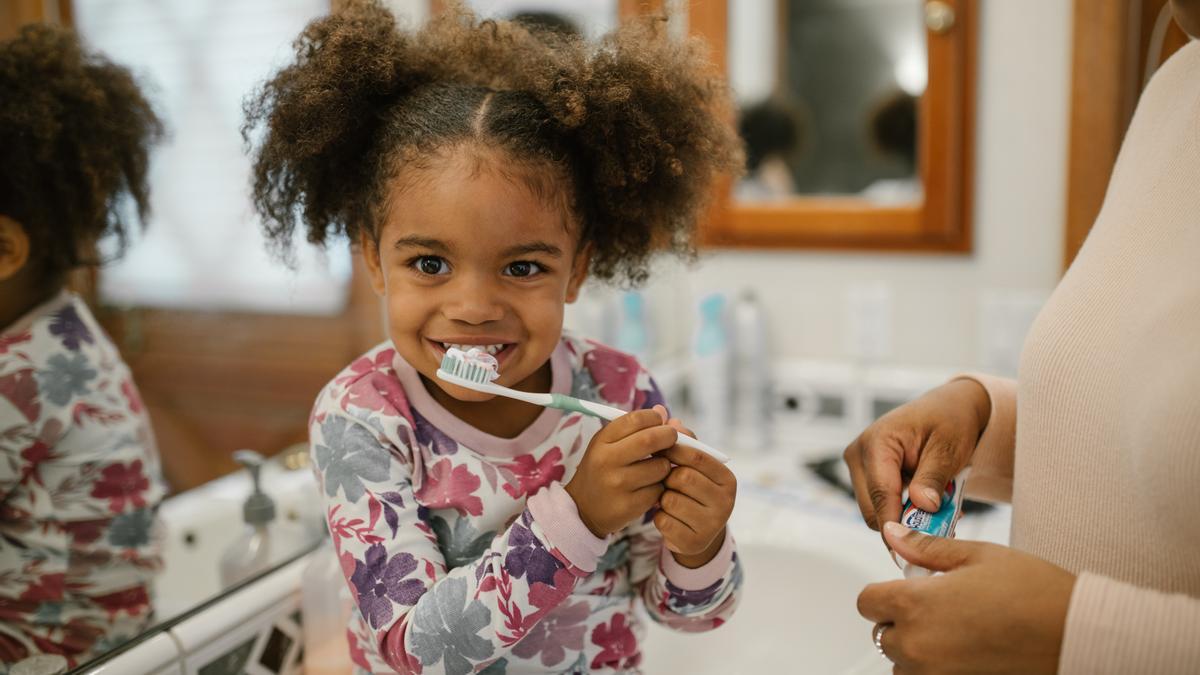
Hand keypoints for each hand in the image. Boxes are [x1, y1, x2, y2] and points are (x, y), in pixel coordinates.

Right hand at [564, 405, 675, 536]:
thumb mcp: (608, 444)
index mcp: (601, 441)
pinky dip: (660, 487)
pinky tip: (650, 487)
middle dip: (669, 436)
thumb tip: (663, 411)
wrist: (583, 509)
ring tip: (656, 467)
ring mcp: (618, 485)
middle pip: (650, 440)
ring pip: (660, 467)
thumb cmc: (602, 470)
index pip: (635, 419)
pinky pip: (659, 490)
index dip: (654, 417)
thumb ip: (634, 427)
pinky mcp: (629, 506)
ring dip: (665, 465)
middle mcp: (607, 461)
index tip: (660, 421)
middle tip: (671, 438)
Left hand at [655, 420, 736, 567]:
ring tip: (665, 498)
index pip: (697, 455)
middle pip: (682, 477)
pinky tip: (666, 516)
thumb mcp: (692, 467)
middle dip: (667, 477)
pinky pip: (663, 521)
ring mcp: (712, 524)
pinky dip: (658, 516)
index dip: (673, 448)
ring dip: (661, 498)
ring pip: (670, 500)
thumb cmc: (692, 491)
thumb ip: (682, 441)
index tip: (657, 447)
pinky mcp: (694, 542)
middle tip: (663, 479)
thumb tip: (667, 416)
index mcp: (728, 479)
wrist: (696, 534)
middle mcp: (726, 502)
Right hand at [843, 379, 990, 530]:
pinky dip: (904, 511)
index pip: (880, 494)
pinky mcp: (867, 474)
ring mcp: (860, 465)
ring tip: (940, 513)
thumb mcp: (948, 449)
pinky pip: (881, 504)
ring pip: (875, 510)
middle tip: (941, 529)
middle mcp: (859, 453)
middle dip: (904, 523)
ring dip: (906, 518)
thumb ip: (932, 478)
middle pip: (872, 509)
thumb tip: (922, 506)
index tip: (915, 547)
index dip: (896, 525)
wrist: (948, 408)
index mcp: (876, 442)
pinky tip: (929, 506)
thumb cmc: (949, 421)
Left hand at [858, 522, 1074, 673]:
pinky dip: (937, 668)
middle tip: (941, 608)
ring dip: (918, 649)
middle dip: (903, 620)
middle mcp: (918, 645)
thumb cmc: (1035, 594)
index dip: (884, 592)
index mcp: (915, 605)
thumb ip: (926, 548)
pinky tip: (966, 652)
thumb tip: (893, 534)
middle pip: (883, 634)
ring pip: (903, 664)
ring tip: (956, 632)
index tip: (905, 590)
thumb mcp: (977, 556)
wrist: (1077, 635)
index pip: (866, 602)